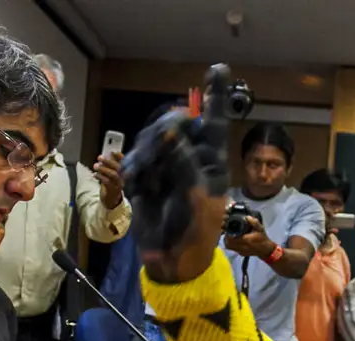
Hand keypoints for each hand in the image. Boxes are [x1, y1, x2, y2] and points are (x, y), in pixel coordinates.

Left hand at [94, 152, 124, 207]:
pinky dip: (100, 177)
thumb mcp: (109, 173)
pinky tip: (95, 175)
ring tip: (96, 166)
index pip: (122, 162)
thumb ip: (109, 164)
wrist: (111, 200)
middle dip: (108, 161)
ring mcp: (118, 184)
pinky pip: (107, 182)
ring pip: (114, 175)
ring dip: (104, 169)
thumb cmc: (110, 185)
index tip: (113, 152)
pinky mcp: (113, 190)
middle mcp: (122, 177)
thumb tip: (108, 153)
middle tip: (99, 157)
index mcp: (121, 172)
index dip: (118, 156)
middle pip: (118, 167)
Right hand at [123, 64, 232, 282]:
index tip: (218, 69)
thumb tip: (172, 130)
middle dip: (166, 136)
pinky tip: (139, 188)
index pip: (216, 121)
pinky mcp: (145, 174)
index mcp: (214, 161)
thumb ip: (184, 160)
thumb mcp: (197, 194)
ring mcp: (167, 165)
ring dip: (149, 157)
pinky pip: (136, 158)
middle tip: (161, 155)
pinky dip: (136, 170)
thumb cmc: (197, 230)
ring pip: (153, 139)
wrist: (172, 258)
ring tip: (150, 184)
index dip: (217, 96)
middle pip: (177, 125)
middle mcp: (192, 158)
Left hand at [223, 224, 276, 258]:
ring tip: (229, 235)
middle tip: (228, 231)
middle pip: (228, 243)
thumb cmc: (263, 239)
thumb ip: (254, 222)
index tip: (229, 228)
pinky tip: (233, 240)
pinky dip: (231, 245)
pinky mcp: (241, 254)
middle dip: (226, 236)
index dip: (228, 232)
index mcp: (245, 240)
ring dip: (227, 241)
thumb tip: (247, 217)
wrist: (266, 250)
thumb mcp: (260, 228)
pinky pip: (232, 249)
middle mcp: (241, 246)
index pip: (231, 237)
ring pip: (229, 247)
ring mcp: (241, 251)